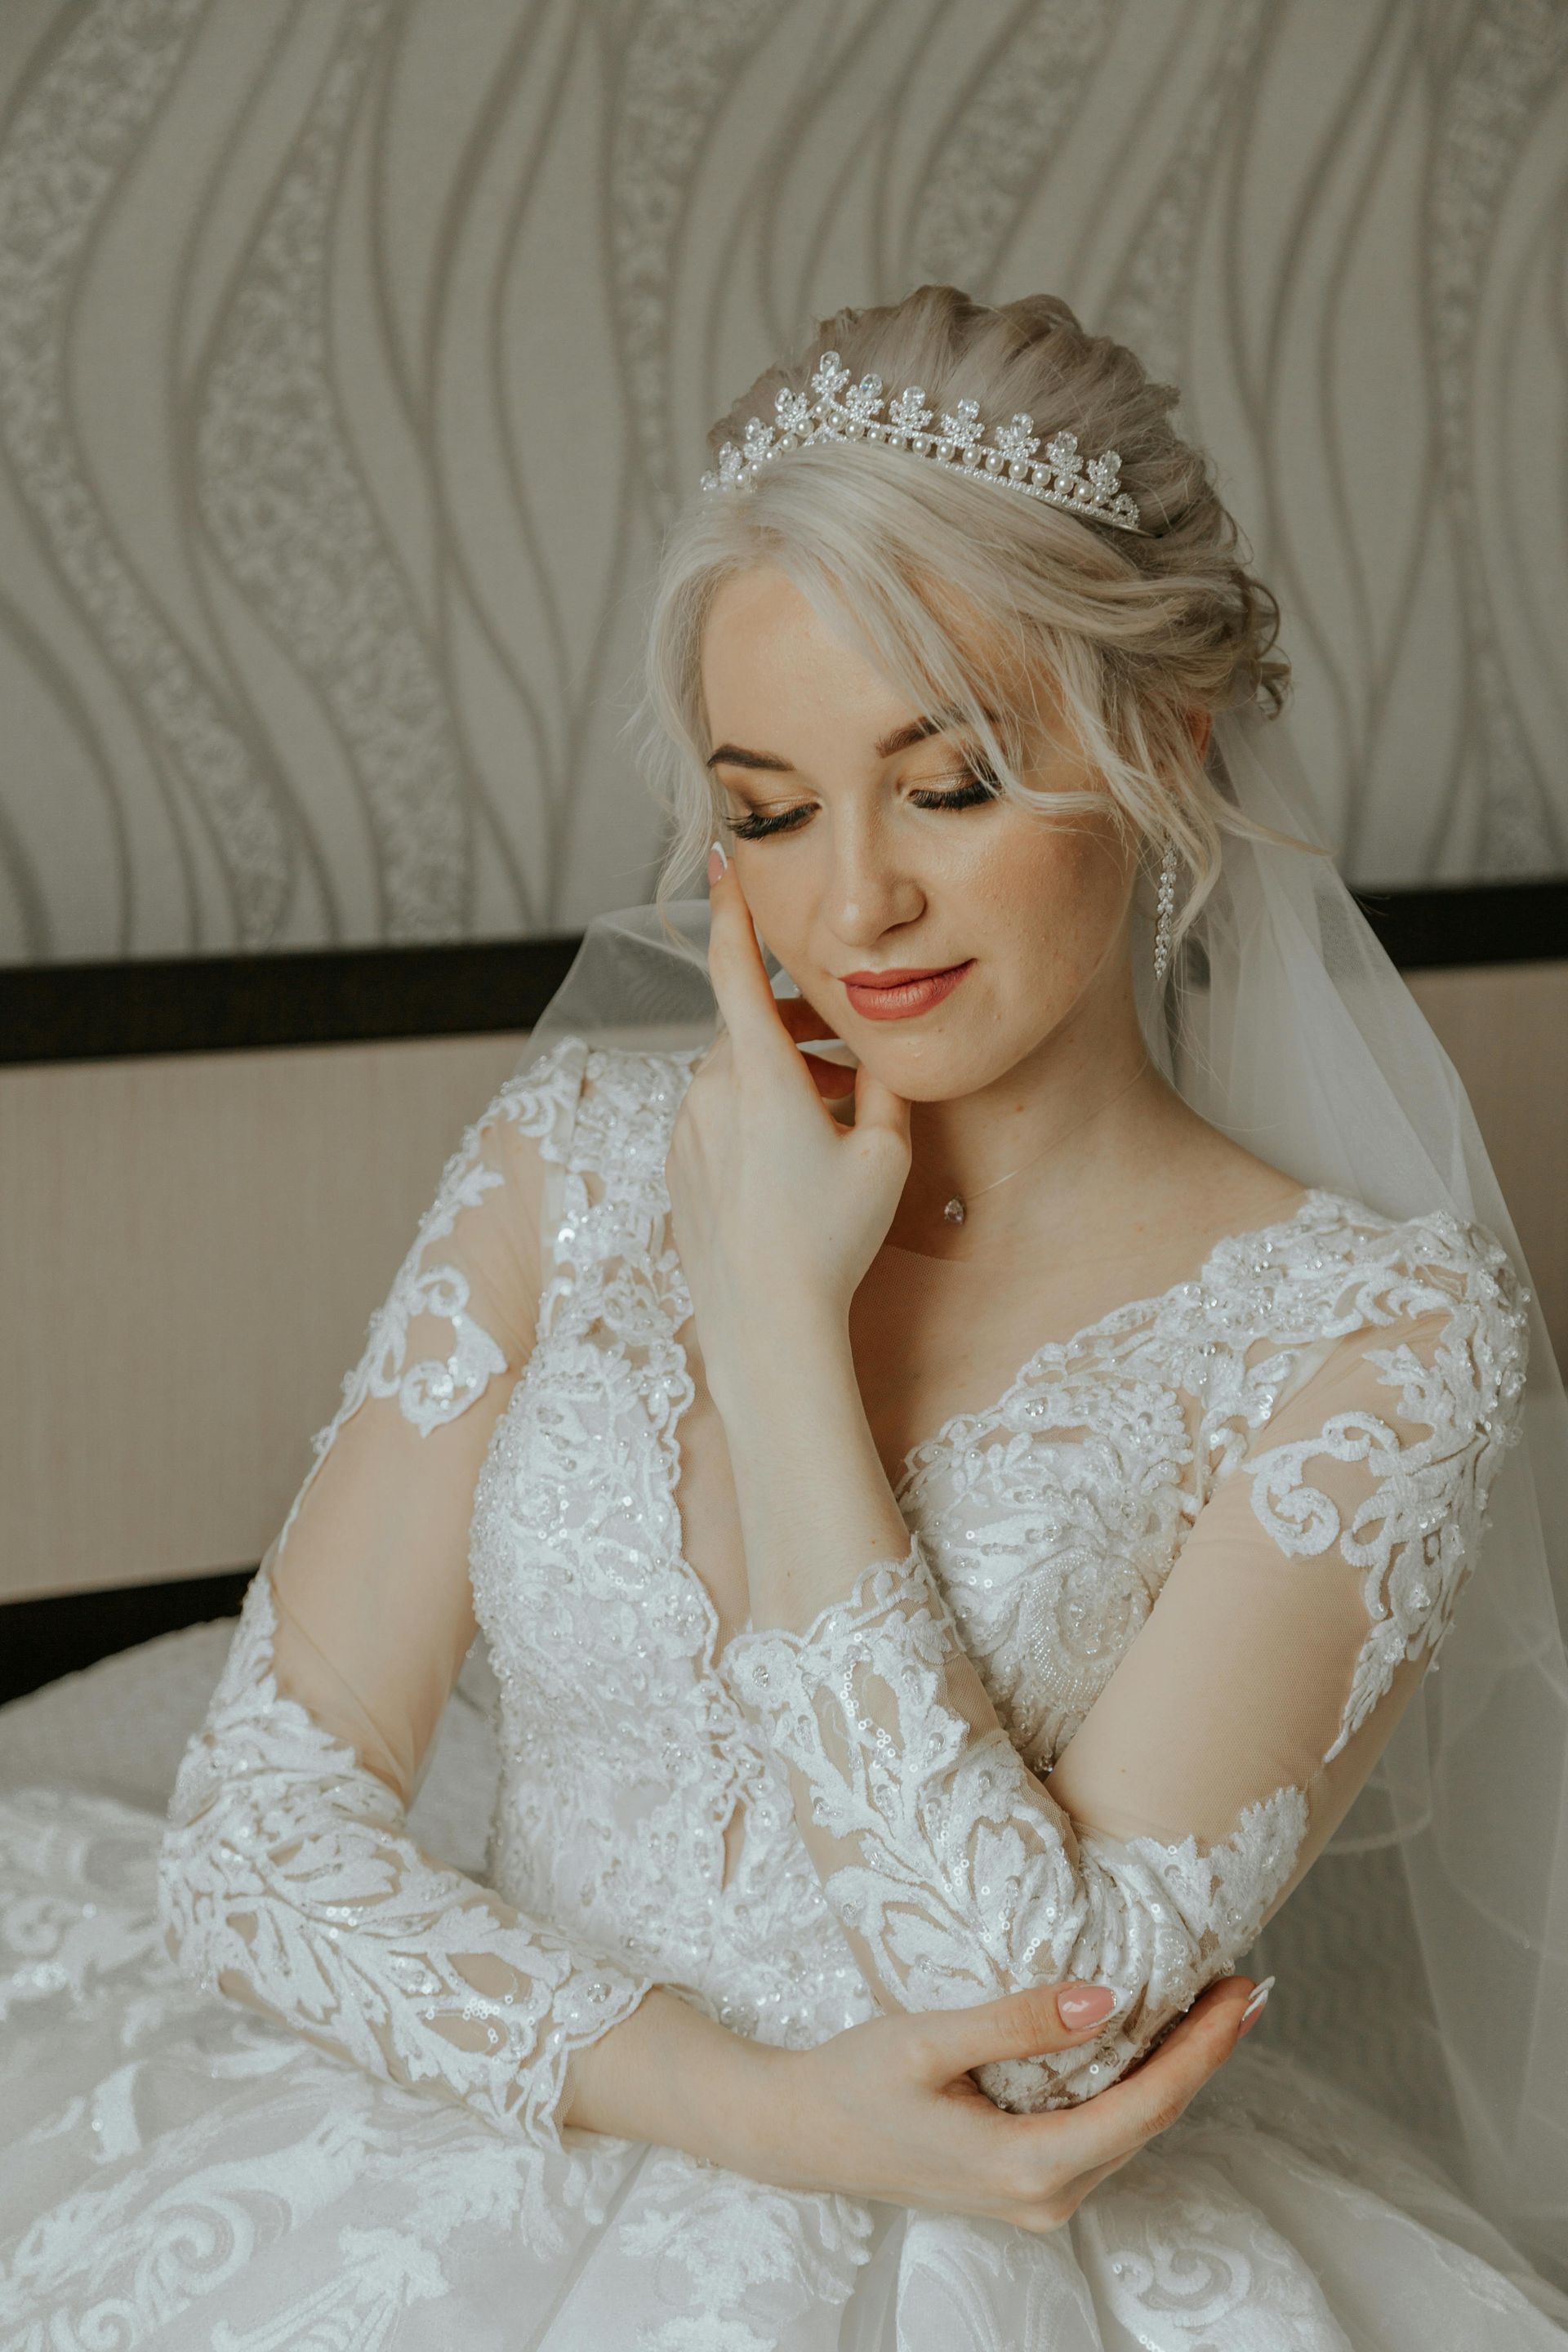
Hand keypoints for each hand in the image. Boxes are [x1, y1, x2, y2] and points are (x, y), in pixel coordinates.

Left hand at [665, 849, 910, 1395]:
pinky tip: (795, 1169)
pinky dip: (754, 1121)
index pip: (733, 965)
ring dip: (780, 1082)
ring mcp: (686, 1132)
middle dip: (798, 1030)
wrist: (764, 1325)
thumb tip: (881, 1053)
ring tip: (834, 1127)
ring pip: (734, 1078)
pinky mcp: (678, 1170)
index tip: (722, 859)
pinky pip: (717, 1121)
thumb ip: (884, 1089)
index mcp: (757, 1073)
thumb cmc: (828, 1239)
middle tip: (848, 1056)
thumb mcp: (885, 1156)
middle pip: (750, 1030)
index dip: (731, 907)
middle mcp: (708, 1091)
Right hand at [741, 1975, 1262, 2230]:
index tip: (1241, 1994)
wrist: (801, 2133)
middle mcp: (1046, 2196)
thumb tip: (1110, 1998)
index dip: (1203, 2049)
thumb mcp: (928, 2040)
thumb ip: (1019, 2023)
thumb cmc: (854, 2081)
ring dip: (1175, 2068)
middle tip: (1245, 1987)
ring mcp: (1037, 2197)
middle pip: (1151, 2120)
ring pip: (1130, 2128)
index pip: (1147, 2105)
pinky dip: (1135, 2083)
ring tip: (1213, 2007)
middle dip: (1203, 2054)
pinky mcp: (1026, 2183)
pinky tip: (1149, 2042)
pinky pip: (1101, 2131)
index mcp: (1030, 2168)